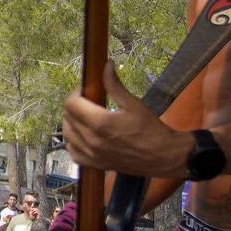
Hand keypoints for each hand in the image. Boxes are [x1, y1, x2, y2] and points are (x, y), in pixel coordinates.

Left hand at [61, 62, 178, 175]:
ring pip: (67, 135)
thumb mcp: (133, 104)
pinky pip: (73, 153)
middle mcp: (92, 140)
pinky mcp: (95, 164)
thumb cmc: (151, 130)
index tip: (85, 90)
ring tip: (86, 117)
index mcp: (101, 123)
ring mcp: (92, 154)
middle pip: (67, 118)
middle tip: (87, 101)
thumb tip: (106, 65)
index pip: (72, 104)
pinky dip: (74, 143)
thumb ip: (114, 85)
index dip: (76, 93)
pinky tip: (83, 136)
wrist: (162, 156)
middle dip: (74, 106)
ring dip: (72, 123)